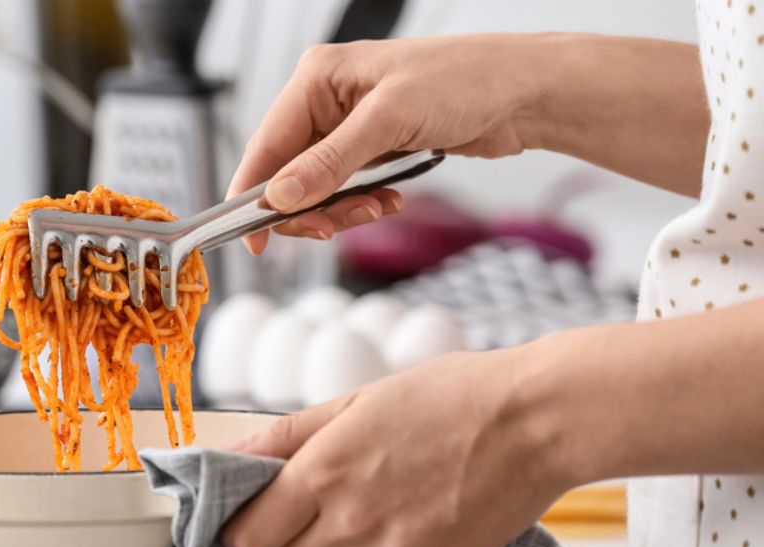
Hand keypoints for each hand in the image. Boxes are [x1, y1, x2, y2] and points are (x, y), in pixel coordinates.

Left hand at [220, 349, 579, 546]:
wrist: (536, 421)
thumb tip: (231, 454)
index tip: (252, 515)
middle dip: (281, 543)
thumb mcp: (356, 400)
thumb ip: (286, 434)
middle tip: (301, 514)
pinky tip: (397, 523)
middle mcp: (352, 521)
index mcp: (324, 472)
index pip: (251, 534)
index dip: (244, 526)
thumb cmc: (450, 397)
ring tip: (350, 520)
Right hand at [229, 34, 551, 252]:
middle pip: (288, 174)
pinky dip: (361, 205)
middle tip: (333, 227)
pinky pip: (346, 190)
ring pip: (317, 189)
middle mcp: (327, 100)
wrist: (524, 92)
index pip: (266, 145)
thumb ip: (329, 162)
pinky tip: (390, 200)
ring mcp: (350, 126)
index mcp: (318, 78)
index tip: (252, 239)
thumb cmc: (464, 81)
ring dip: (341, 210)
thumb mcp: (388, 122)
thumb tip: (280, 196)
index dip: (254, 195)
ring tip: (377, 209)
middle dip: (310, 207)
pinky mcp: (373, 147)